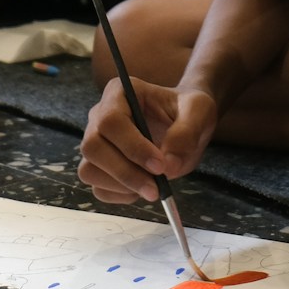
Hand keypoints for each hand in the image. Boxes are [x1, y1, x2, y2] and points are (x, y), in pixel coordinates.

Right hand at [78, 78, 218, 203]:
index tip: (160, 165)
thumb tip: (169, 166)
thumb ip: (186, 133)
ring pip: (89, 170)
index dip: (132, 147)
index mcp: (119, 93)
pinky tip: (142, 190)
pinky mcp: (100, 167)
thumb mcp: (199, 111)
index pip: (110, 121)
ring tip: (153, 188)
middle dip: (125, 172)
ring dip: (121, 186)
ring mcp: (97, 142)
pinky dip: (120, 196)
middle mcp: (99, 116)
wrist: (186, 124)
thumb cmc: (188, 110)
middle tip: (156, 188)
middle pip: (92, 147)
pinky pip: (98, 188)